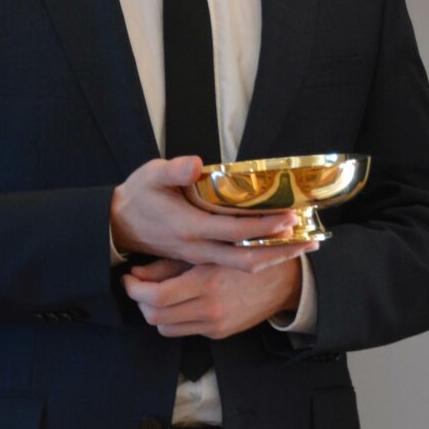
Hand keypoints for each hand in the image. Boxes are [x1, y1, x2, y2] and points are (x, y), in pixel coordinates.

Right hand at [110, 156, 304, 269]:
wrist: (118, 225)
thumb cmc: (138, 196)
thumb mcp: (150, 175)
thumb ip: (173, 170)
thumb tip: (195, 163)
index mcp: (189, 227)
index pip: (234, 230)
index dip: (263, 225)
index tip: (289, 216)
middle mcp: (198, 248)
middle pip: (246, 257)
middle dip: (280, 250)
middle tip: (311, 239)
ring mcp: (201, 256)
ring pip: (243, 264)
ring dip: (275, 256)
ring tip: (305, 245)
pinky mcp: (203, 258)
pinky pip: (235, 263)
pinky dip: (261, 256)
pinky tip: (280, 247)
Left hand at [121, 243, 319, 338]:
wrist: (284, 280)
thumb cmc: (247, 254)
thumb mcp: (209, 252)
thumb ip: (170, 265)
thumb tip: (137, 274)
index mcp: (206, 282)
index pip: (156, 297)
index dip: (135, 290)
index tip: (129, 279)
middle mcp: (209, 307)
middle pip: (155, 317)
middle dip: (140, 303)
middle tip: (139, 288)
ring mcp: (215, 323)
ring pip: (166, 329)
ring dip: (156, 314)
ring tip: (158, 296)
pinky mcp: (219, 333)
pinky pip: (185, 331)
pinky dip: (177, 319)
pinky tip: (181, 302)